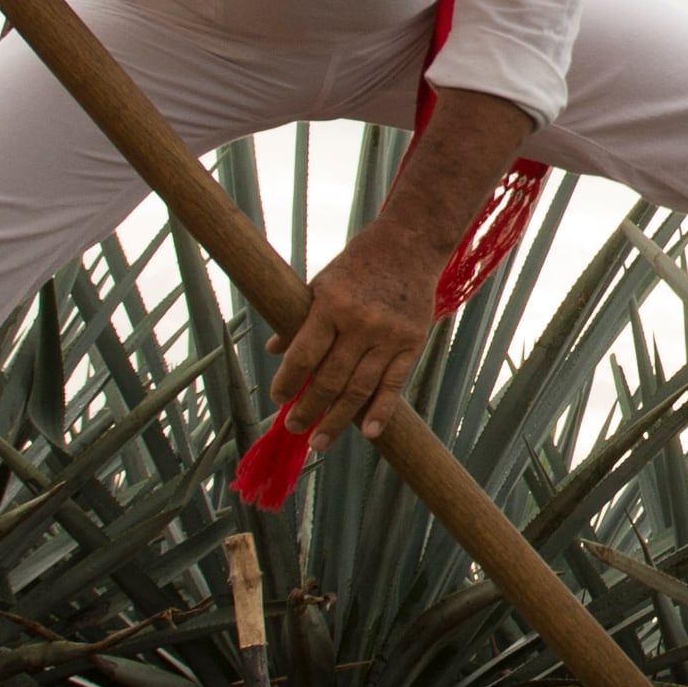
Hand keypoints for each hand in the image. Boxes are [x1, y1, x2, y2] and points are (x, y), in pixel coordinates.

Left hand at [273, 226, 442, 447]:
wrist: (409, 245)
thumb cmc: (360, 263)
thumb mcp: (322, 282)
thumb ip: (300, 318)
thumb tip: (275, 350)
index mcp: (331, 305)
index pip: (304, 355)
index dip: (288, 382)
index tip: (277, 398)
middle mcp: (361, 323)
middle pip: (330, 379)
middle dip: (308, 408)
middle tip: (294, 427)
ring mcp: (389, 336)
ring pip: (359, 388)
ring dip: (337, 419)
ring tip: (319, 441)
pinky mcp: (412, 343)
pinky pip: (393, 385)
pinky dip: (380, 411)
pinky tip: (366, 432)